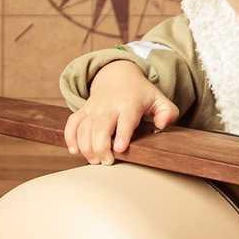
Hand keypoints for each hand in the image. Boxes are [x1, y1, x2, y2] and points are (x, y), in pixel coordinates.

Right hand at [64, 62, 179, 163]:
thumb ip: (168, 112)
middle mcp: (110, 106)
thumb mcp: (159, 99)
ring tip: (94, 160)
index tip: (119, 149)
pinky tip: (74, 150)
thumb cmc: (140, 93)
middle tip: (107, 162)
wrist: (118, 76)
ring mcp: (94, 108)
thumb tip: (162, 125)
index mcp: (130, 104)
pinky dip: (70, 137)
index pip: (125, 119)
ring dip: (86, 147)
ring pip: (84, 128)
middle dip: (101, 147)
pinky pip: (72, 123)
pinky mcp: (83, 111)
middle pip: (100, 127)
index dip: (122, 134)